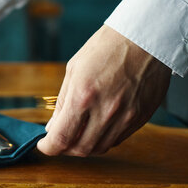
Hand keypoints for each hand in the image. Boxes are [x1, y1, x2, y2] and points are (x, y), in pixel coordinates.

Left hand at [37, 25, 170, 156]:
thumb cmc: (106, 47)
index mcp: (84, 96)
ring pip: (100, 148)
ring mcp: (126, 117)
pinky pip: (118, 140)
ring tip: (77, 134)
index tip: (44, 145)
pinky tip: (96, 128)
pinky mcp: (141, 118)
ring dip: (84, 147)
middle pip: (81, 149)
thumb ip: (63, 101)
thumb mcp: (74, 69)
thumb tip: (53, 126)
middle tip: (59, 140)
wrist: (143, 38)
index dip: (49, 147)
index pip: (62, 137)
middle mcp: (105, 111)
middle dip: (65, 149)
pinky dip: (102, 139)